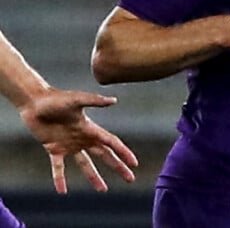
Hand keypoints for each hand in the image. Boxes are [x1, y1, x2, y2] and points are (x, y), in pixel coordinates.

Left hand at [19, 88, 138, 193]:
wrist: (35, 102)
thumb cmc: (57, 98)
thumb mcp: (77, 99)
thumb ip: (95, 101)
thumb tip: (114, 101)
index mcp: (90, 128)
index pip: (111, 143)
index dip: (123, 153)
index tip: (134, 163)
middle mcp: (83, 138)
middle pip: (104, 155)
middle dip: (117, 166)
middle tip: (130, 178)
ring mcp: (69, 145)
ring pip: (86, 164)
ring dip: (94, 177)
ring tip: (103, 189)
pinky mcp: (54, 149)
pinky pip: (59, 167)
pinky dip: (60, 179)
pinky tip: (62, 191)